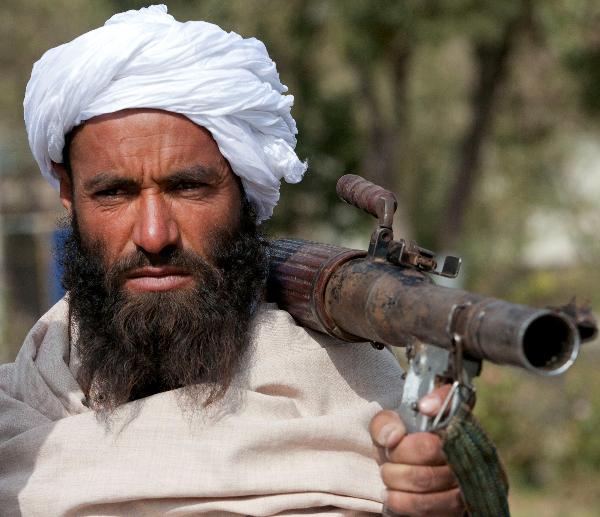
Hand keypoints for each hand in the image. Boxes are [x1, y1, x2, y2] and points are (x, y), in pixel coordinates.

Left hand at [369, 384, 465, 516]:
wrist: (407, 475)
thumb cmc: (399, 445)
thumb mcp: (386, 427)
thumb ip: (385, 423)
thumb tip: (394, 436)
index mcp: (447, 417)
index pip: (454, 400)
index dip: (441, 401)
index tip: (423, 407)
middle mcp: (462, 444)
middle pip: (429, 447)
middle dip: (398, 454)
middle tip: (388, 456)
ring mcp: (464, 475)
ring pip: (425, 479)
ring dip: (396, 478)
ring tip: (387, 474)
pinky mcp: (459, 504)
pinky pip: (429, 505)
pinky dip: (401, 501)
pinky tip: (390, 495)